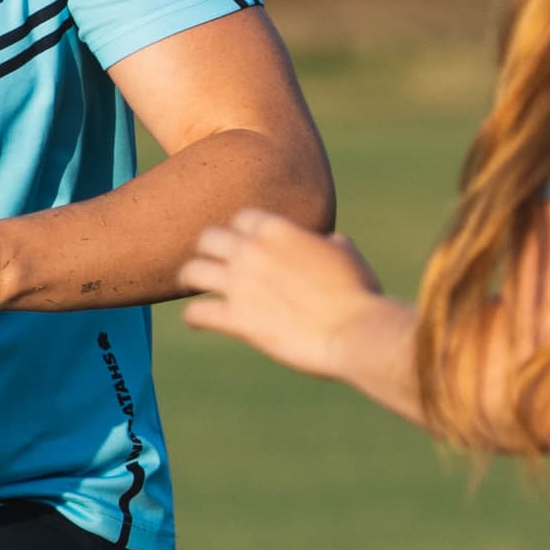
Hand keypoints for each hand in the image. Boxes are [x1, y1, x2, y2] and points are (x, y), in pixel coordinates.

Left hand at [178, 209, 404, 384]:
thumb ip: (327, 242)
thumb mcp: (345, 254)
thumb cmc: (358, 294)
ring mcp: (240, 284)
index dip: (240, 232)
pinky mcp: (237, 319)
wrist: (356, 331)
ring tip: (192, 287)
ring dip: (190, 278)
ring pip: (192, 271)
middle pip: (208, 238)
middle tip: (210, 263)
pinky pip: (196, 312)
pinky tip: (197, 323)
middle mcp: (252, 251)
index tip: (240, 245)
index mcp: (278, 229)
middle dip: (208, 250)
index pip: (241, 219)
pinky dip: (193, 318)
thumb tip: (328, 241)